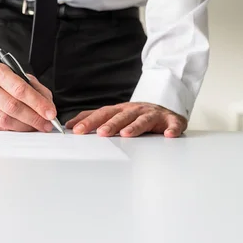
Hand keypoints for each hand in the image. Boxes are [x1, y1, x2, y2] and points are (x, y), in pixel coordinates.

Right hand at [0, 63, 56, 131]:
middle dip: (34, 118)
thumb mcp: (21, 78)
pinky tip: (22, 128)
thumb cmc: (4, 82)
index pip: (20, 89)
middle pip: (12, 106)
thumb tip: (49, 108)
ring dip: (25, 126)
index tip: (51, 113)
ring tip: (36, 127)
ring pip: (5, 119)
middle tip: (46, 124)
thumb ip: (37, 90)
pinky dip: (14, 130)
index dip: (38, 103)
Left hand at [65, 102, 187, 137]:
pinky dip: (171, 129)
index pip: (102, 114)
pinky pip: (172, 124)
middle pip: (121, 116)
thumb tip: (70, 125)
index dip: (89, 121)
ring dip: (135, 126)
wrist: (165, 107)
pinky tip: (168, 135)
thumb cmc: (136, 115)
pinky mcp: (170, 120)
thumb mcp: (114, 114)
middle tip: (101, 134)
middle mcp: (135, 110)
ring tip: (127, 134)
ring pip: (143, 119)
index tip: (76, 130)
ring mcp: (153, 114)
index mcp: (120, 110)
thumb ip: (93, 118)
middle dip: (110, 124)